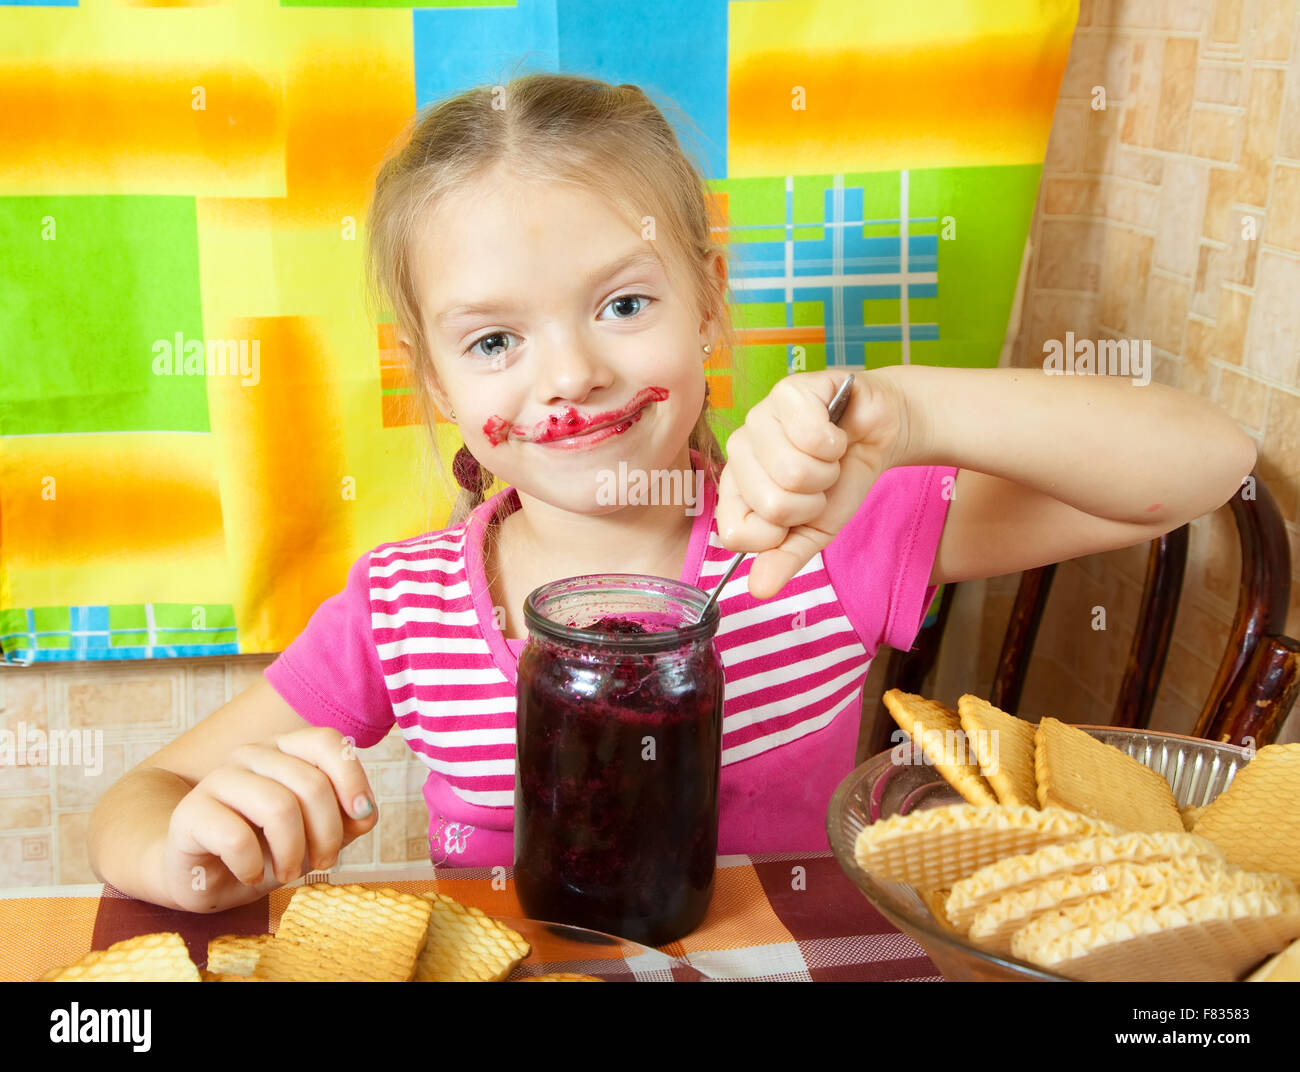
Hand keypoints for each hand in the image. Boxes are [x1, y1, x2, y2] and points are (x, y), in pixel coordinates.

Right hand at [161, 727, 377, 911]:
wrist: (207, 879)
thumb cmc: (268, 850)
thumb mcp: (319, 835)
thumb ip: (348, 819)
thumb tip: (365, 813)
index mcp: (284, 749)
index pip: (326, 741)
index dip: (352, 778)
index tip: (361, 817)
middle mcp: (251, 754)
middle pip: (310, 782)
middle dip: (328, 833)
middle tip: (324, 862)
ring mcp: (217, 779)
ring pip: (278, 806)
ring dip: (293, 852)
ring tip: (289, 873)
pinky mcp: (190, 813)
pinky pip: (236, 837)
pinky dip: (253, 866)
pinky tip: (250, 875)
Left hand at [715, 370, 911, 599]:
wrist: (879, 435)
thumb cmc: (841, 479)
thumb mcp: (814, 531)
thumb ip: (784, 559)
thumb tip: (759, 590)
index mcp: (737, 486)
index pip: (735, 532)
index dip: (778, 534)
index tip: (798, 515)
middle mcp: (739, 449)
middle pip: (771, 505)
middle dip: (812, 501)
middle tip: (821, 481)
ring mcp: (760, 416)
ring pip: (793, 472)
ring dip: (827, 471)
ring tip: (829, 456)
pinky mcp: (789, 390)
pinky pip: (812, 437)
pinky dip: (837, 442)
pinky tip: (836, 432)